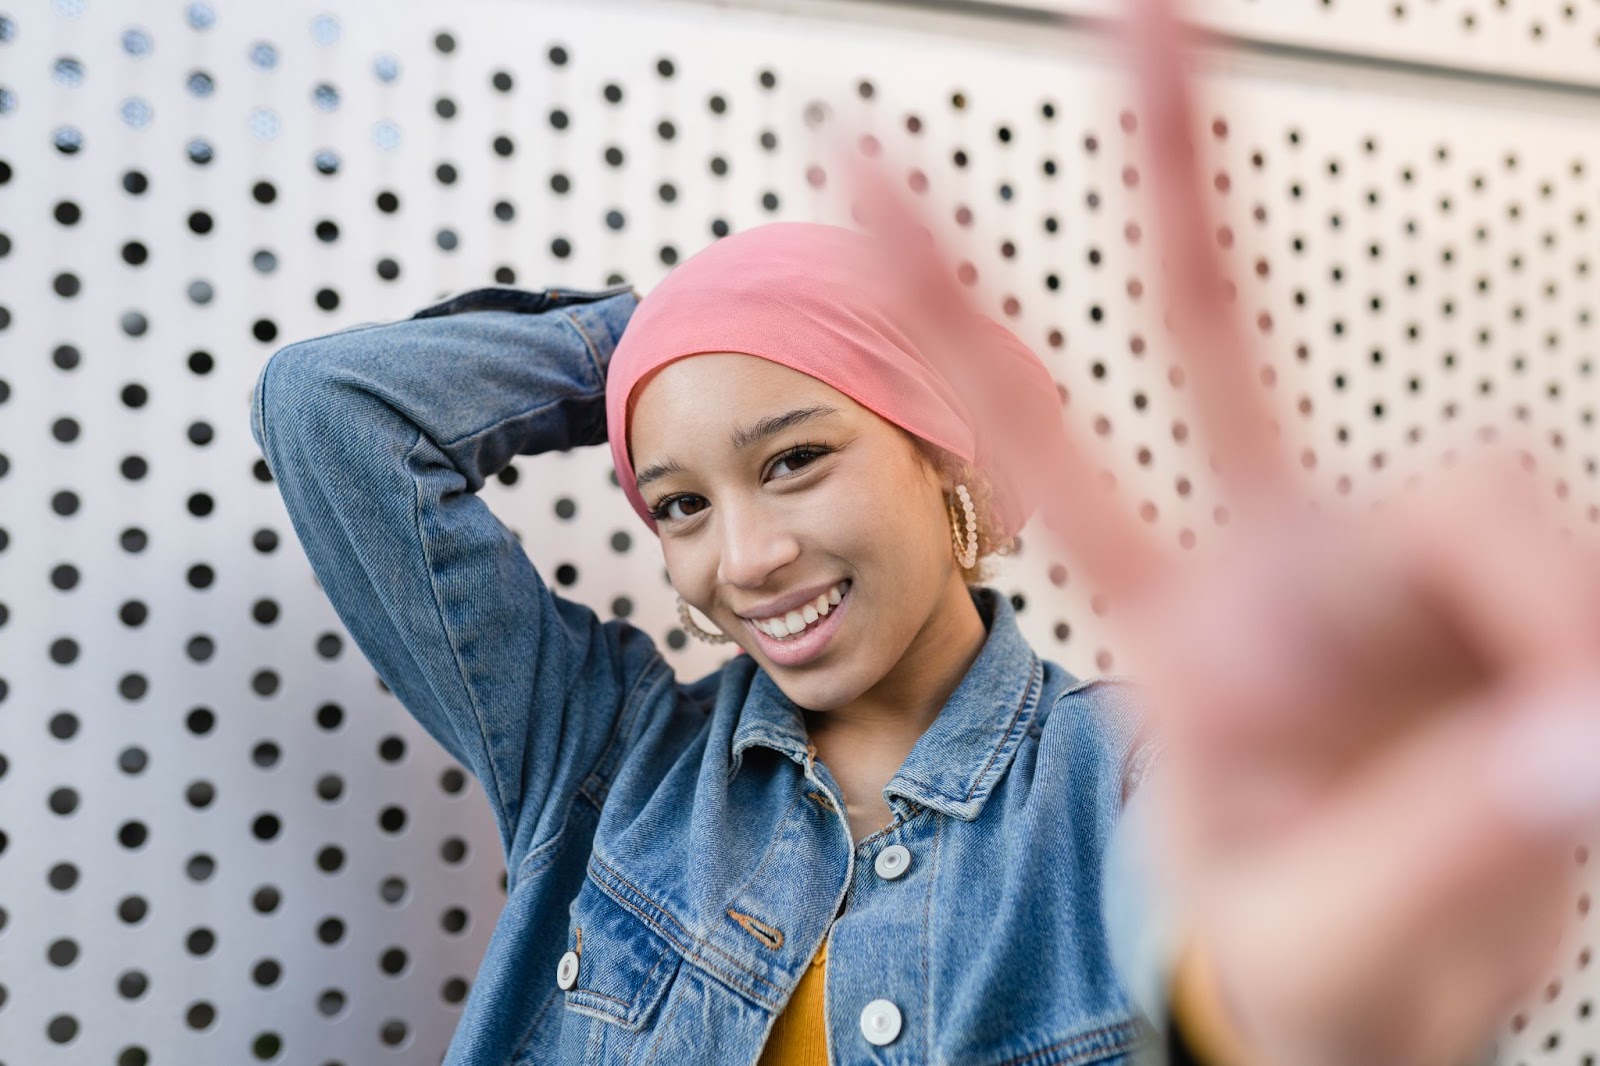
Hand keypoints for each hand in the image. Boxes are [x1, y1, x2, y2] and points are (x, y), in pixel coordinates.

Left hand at [827, 2, 1599, 1063]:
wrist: (1371, 1025)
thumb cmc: (1299, 983)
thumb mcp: (1318, 949)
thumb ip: (1430, 854)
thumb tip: (1576, 737)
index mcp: (1168, 636)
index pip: (1030, 438)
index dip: (948, 309)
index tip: (865, 173)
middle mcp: (1263, 572)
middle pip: (1205, 337)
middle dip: (1161, 175)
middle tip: (1141, 14)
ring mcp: (1375, 574)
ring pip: (1470, 491)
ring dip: (1548, 613)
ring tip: (1572, 759)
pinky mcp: (1485, 602)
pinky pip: (1561, 563)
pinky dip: (1593, 640)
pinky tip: (1588, 726)